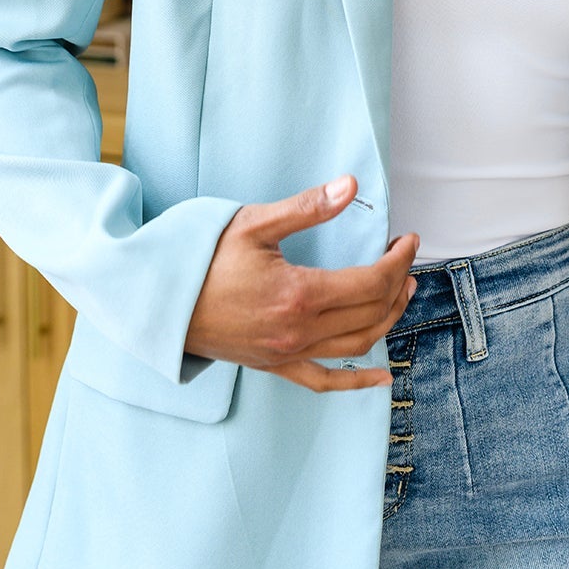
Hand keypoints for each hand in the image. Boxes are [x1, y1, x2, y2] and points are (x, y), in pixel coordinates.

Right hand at [184, 173, 419, 391]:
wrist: (161, 302)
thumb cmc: (203, 258)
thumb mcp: (255, 223)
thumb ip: (308, 207)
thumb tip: (351, 186)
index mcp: (298, 294)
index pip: (371, 281)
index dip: (398, 261)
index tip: (408, 240)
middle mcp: (298, 331)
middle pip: (371, 313)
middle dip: (398, 284)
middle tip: (405, 260)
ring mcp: (287, 353)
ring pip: (357, 345)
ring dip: (388, 319)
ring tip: (401, 294)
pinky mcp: (275, 366)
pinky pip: (324, 381)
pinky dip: (357, 382)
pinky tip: (381, 379)